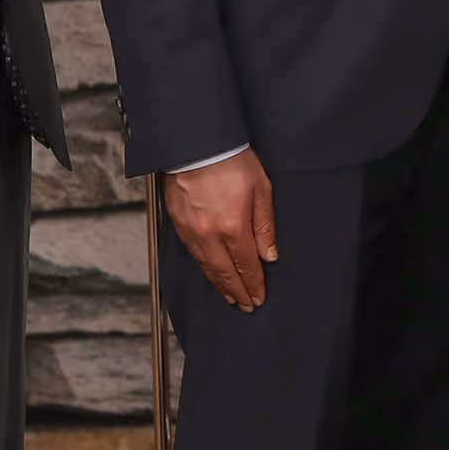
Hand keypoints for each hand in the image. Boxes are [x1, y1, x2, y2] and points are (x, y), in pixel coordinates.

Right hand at [167, 151, 278, 311]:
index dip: (254, 284)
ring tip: (231, 295)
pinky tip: (210, 272)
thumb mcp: (261, 189)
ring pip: (207, 267)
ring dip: (220, 284)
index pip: (247, 266)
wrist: (198, 144)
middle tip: (246, 305)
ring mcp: (191, 230)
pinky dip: (204, 268)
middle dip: (238, 292)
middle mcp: (210, 234)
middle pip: (225, 273)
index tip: (259, 297)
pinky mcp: (178, 223)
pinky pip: (193, 254)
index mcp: (233, 227)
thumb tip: (270, 254)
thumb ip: (265, 226)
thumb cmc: (231, 160)